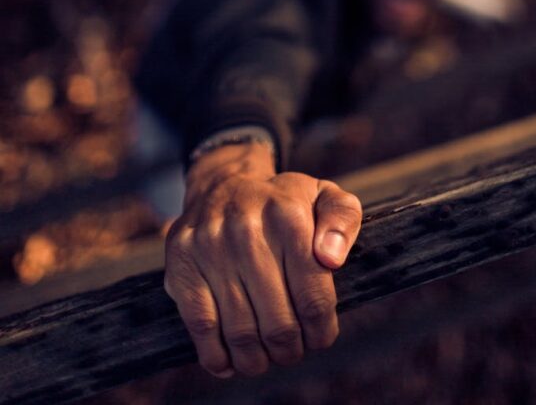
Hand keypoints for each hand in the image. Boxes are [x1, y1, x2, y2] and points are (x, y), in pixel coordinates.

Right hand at [163, 142, 361, 378]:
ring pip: (241, 333)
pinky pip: (201, 326)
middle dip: (291, 349)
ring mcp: (210, 247)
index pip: (313, 299)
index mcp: (289, 216)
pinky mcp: (182, 264)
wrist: (225, 185)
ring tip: (266, 357)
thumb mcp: (324, 196)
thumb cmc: (283, 203)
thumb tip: (332, 258)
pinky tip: (231, 361)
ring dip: (257, 359)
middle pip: (279, 324)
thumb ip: (343, 220)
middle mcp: (247, 230)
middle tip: (292, 350)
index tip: (320, 336)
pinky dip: (217, 356)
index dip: (321, 330)